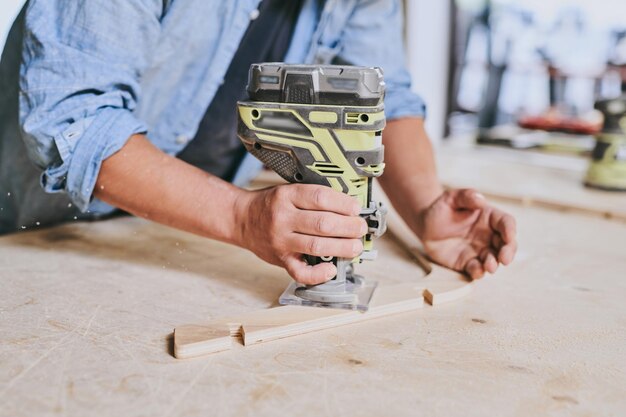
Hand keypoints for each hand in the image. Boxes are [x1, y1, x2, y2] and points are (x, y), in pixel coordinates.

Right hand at [235, 184, 367, 284]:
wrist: (242, 219)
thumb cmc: (270, 205)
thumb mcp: (288, 190)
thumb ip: (312, 198)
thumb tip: (347, 207)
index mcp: (286, 196)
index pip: (320, 197)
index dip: (343, 203)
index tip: (355, 208)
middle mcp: (283, 218)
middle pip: (322, 223)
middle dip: (348, 226)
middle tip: (360, 228)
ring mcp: (281, 241)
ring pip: (317, 246)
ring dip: (342, 247)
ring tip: (355, 246)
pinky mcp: (281, 260)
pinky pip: (300, 272)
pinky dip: (318, 274)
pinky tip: (331, 269)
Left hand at [415, 189, 516, 278]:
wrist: (425, 225)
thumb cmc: (441, 209)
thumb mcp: (451, 198)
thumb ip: (466, 196)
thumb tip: (481, 200)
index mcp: (489, 217)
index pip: (506, 223)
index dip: (510, 230)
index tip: (509, 236)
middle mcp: (489, 235)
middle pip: (506, 244)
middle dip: (508, 252)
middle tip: (505, 258)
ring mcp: (479, 250)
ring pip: (493, 259)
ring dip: (494, 264)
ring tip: (489, 265)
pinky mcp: (467, 262)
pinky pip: (476, 269)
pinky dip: (478, 271)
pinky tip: (477, 271)